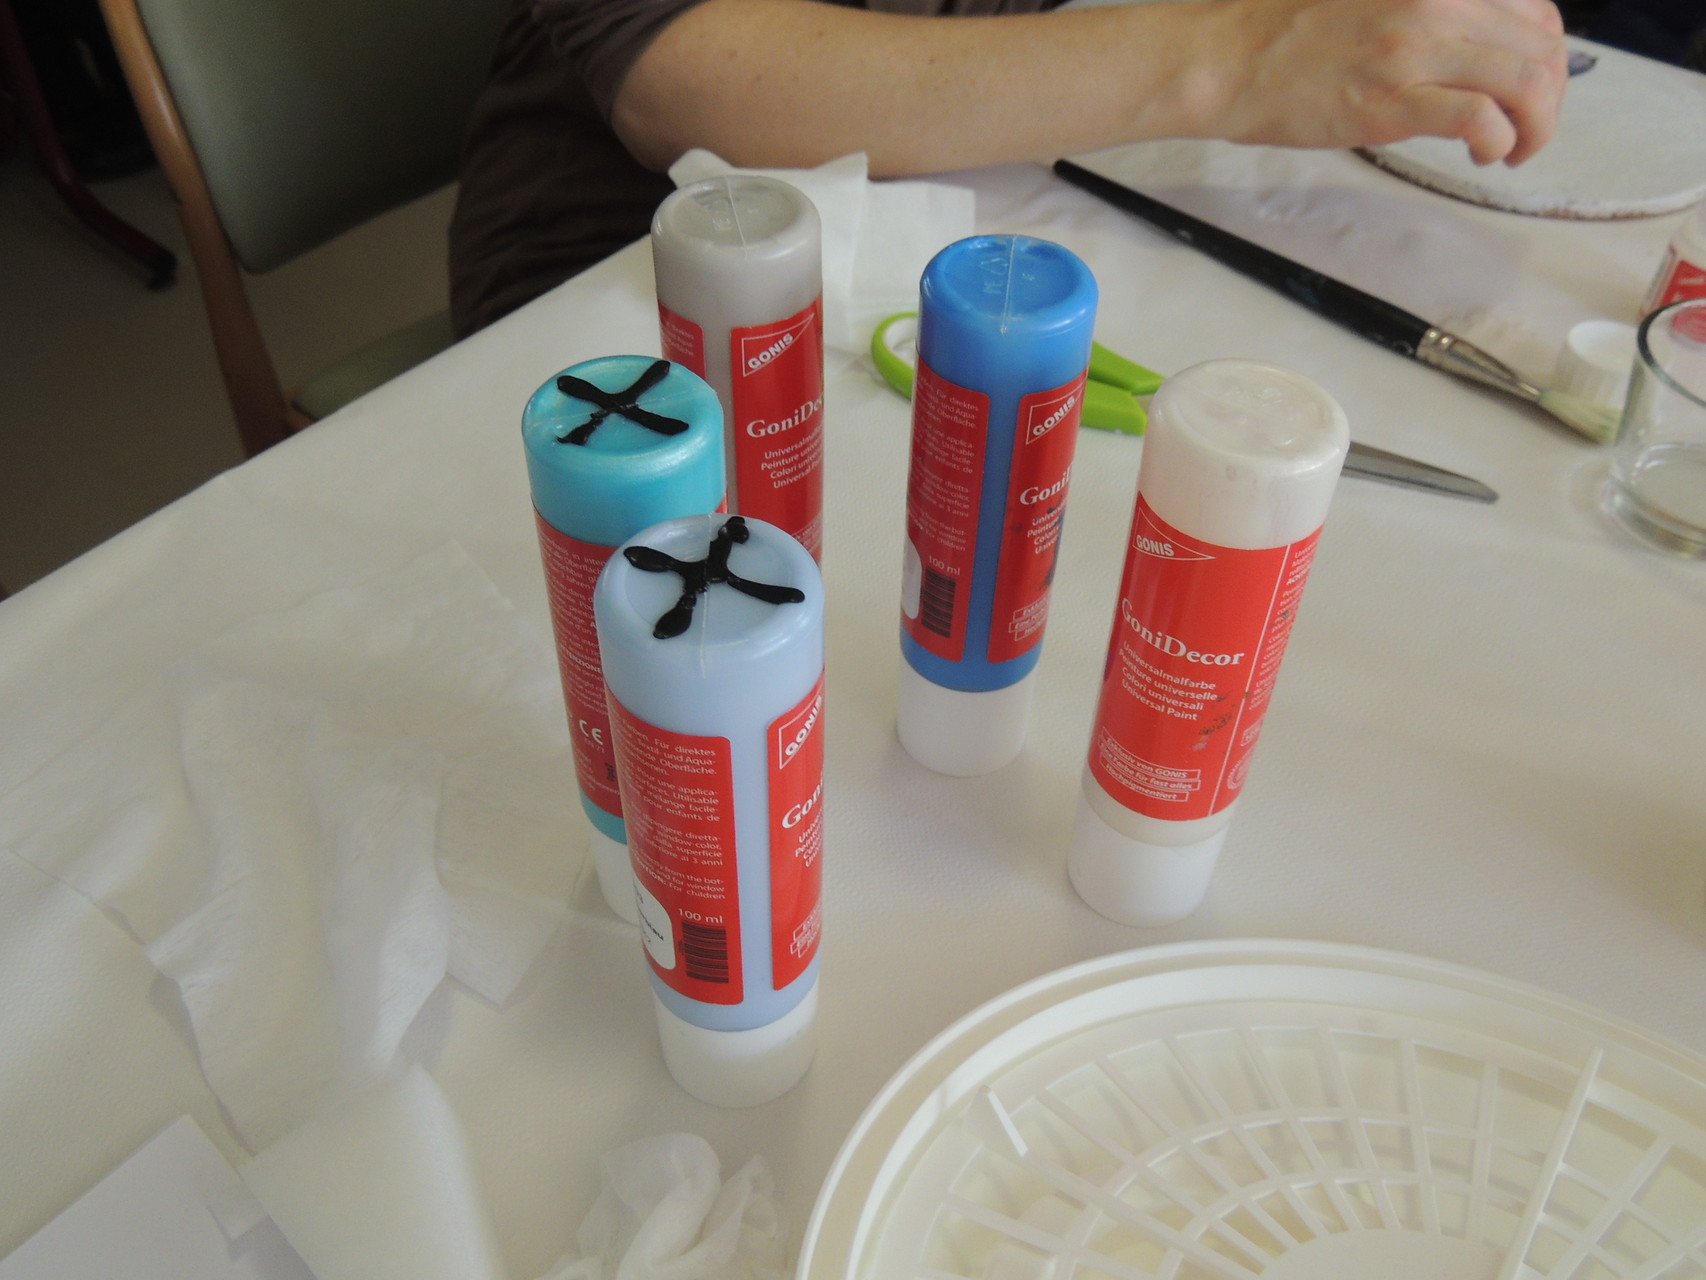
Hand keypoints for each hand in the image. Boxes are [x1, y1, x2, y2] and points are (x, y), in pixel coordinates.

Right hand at [1191, 0, 1568, 164]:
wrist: (1228, 58)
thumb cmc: (1286, 35)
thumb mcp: (1377, 0)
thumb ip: (1431, 13)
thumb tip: (1476, 49)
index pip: (1535, 10)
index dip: (1547, 56)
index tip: (1529, 89)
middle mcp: (1438, 2)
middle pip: (1541, 49)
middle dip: (1549, 100)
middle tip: (1526, 130)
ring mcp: (1418, 49)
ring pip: (1526, 83)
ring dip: (1535, 127)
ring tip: (1511, 149)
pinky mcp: (1395, 98)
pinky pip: (1480, 119)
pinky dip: (1498, 141)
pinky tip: (1483, 154)